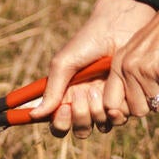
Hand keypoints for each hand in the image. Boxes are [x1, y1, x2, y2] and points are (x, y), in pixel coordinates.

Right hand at [39, 0, 154, 134]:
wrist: (119, 28)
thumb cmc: (87, 42)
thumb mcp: (64, 63)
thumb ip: (52, 90)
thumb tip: (34, 114)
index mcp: (67, 96)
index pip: (59, 124)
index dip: (59, 124)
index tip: (62, 109)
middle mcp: (86, 103)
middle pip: (80, 130)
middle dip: (78, 118)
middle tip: (81, 95)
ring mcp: (106, 103)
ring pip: (99, 127)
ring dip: (96, 112)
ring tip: (97, 88)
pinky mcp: (124, 100)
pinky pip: (119, 118)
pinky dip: (114, 109)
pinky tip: (112, 89)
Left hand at [105, 0, 158, 124]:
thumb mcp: (141, 51)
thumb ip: (132, 76)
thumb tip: (134, 110)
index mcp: (118, 62)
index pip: (110, 104)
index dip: (127, 109)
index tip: (144, 102)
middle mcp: (128, 67)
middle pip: (137, 110)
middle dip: (154, 103)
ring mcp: (145, 70)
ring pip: (157, 106)